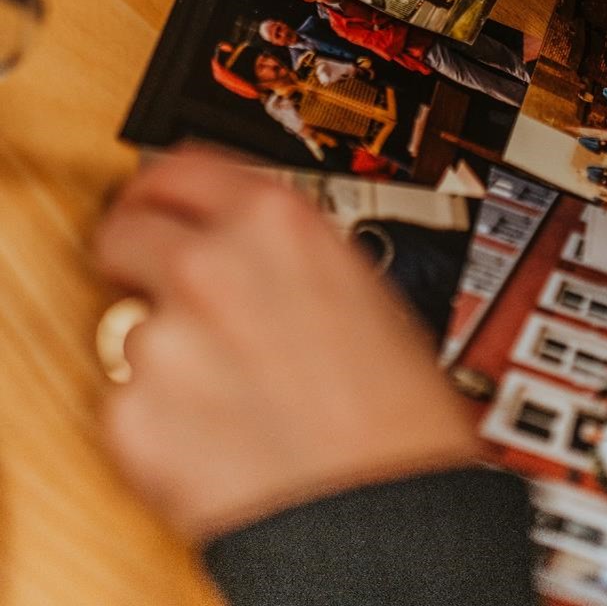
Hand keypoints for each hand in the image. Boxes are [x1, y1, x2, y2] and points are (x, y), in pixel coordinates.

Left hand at [93, 148, 478, 539]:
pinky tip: (218, 436)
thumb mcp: (358, 288)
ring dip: (166, 352)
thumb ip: (284, 253)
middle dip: (137, 257)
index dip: (160, 186)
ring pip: (132, 326)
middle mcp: (213, 265)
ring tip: (230, 392)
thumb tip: (242, 248)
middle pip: (125, 230)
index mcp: (277, 221)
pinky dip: (159, 420)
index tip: (154, 200)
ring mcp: (166, 339)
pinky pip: (128, 403)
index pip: (178, 167)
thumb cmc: (401, 417)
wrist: (388, 519)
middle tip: (160, 285)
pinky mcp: (134, 416)